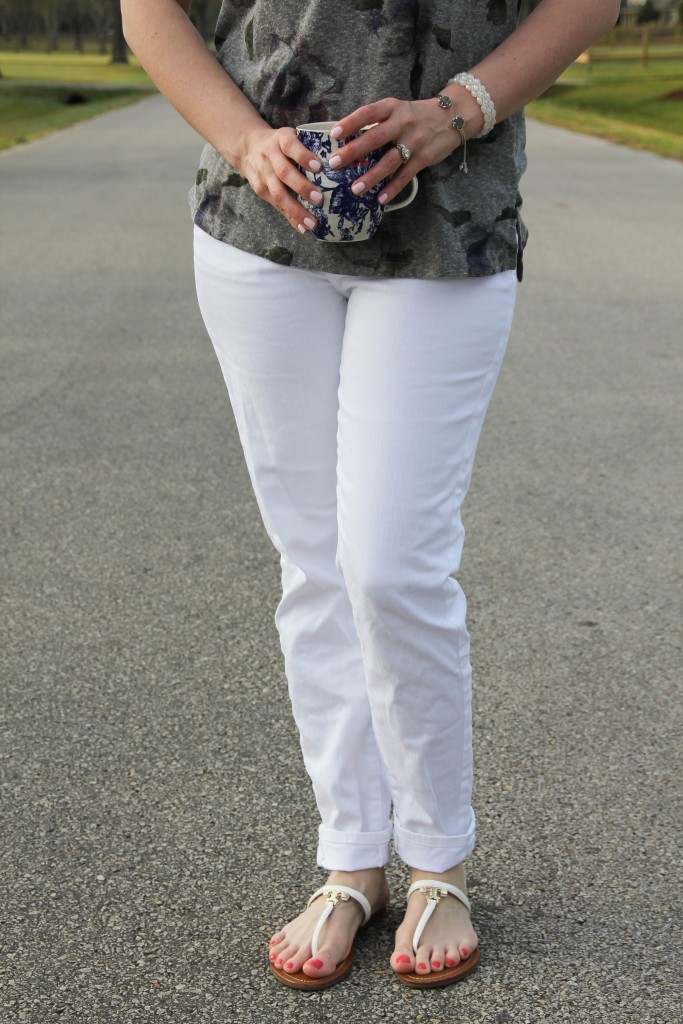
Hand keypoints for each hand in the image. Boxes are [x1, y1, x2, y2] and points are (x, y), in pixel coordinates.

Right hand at [236, 125, 324, 234]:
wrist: (248, 147)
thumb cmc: (280, 144)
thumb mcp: (291, 136)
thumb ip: (309, 145)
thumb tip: (341, 161)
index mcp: (281, 139)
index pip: (290, 146)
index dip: (303, 156)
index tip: (319, 167)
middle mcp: (270, 156)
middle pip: (284, 173)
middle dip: (302, 187)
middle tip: (320, 199)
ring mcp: (264, 174)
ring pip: (278, 194)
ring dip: (296, 210)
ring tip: (312, 223)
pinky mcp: (260, 190)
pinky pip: (277, 206)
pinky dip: (290, 218)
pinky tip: (303, 228)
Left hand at [327, 93, 481, 204]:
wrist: (453, 116)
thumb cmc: (417, 116)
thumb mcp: (398, 110)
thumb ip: (378, 122)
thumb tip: (349, 141)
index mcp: (392, 108)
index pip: (368, 113)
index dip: (350, 123)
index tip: (334, 134)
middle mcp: (402, 123)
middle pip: (374, 138)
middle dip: (353, 152)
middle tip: (334, 163)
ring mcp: (414, 141)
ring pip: (389, 161)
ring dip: (371, 176)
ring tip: (355, 189)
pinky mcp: (424, 158)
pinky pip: (405, 176)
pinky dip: (392, 188)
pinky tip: (380, 199)